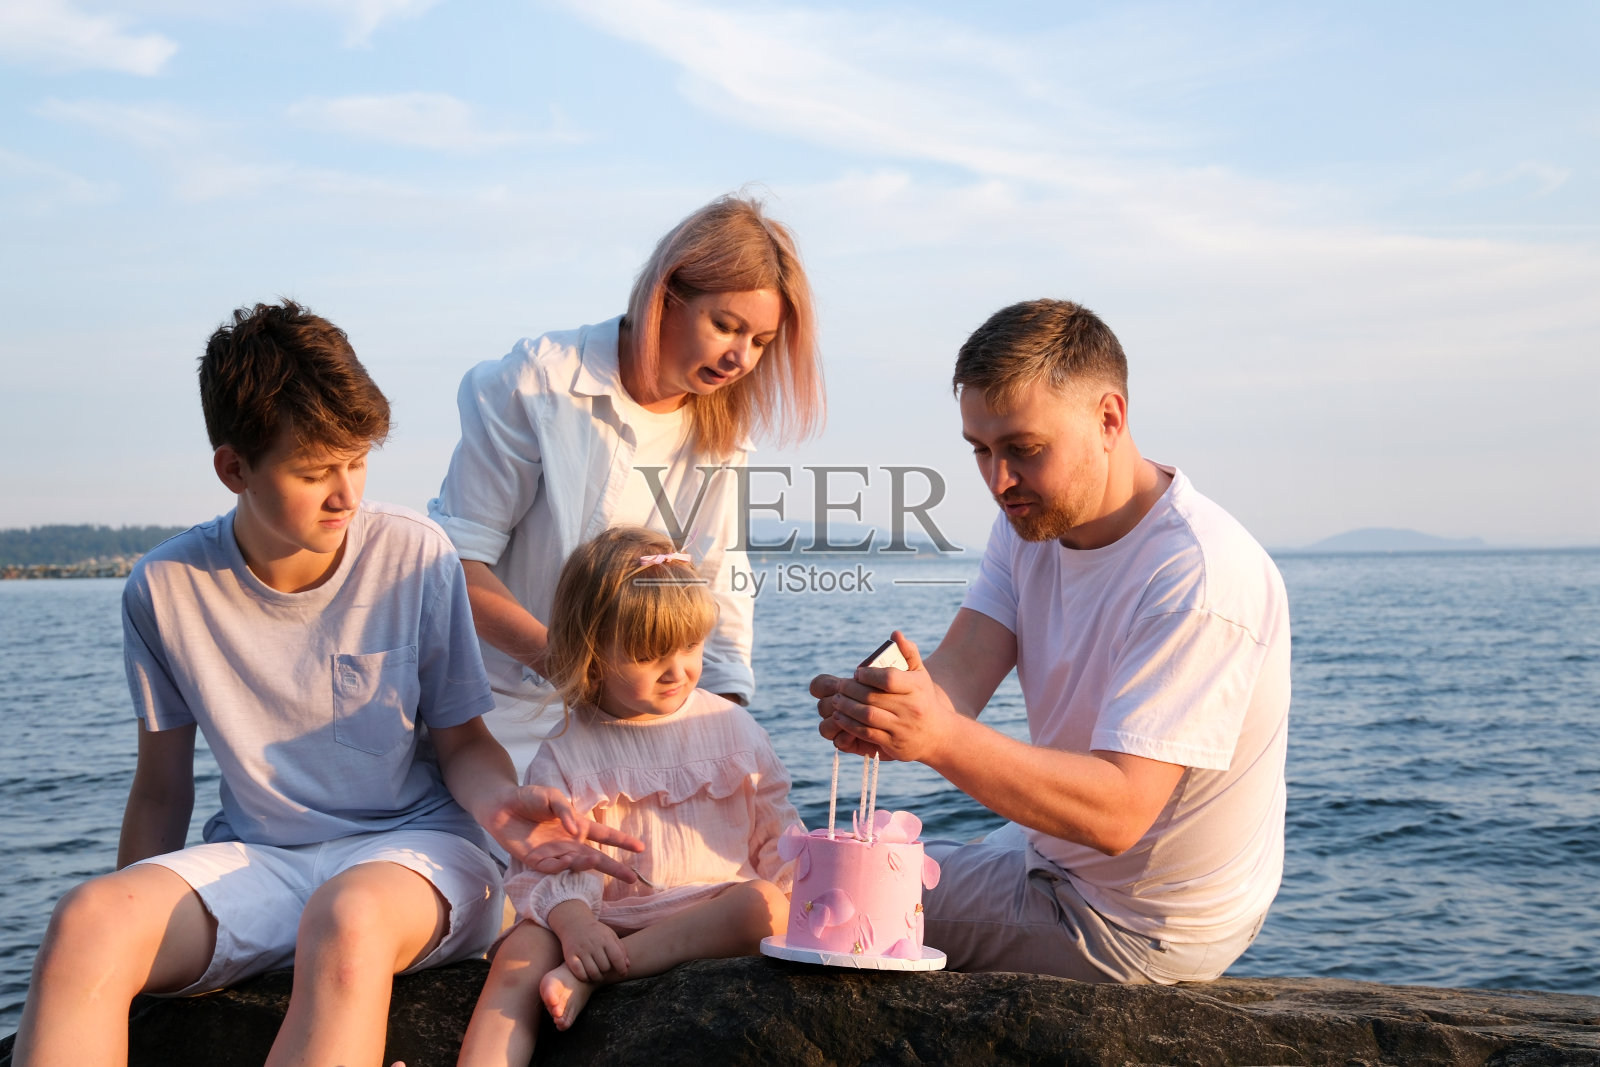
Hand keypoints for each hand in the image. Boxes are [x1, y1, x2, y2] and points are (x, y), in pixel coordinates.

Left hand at [485, 785, 644, 880]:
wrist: (501, 806)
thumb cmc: (529, 798)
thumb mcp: (552, 797)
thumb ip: (567, 812)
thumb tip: (578, 832)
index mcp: (579, 826)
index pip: (606, 835)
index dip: (623, 841)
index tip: (641, 848)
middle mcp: (571, 843)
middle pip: (598, 858)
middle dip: (615, 868)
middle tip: (632, 879)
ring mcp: (556, 854)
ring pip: (577, 865)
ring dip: (583, 864)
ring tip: (589, 858)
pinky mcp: (538, 862)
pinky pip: (554, 869)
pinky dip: (559, 866)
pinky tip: (561, 860)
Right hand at [549, 902, 629, 981]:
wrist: (574, 923)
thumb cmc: (596, 932)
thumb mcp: (610, 935)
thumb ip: (620, 950)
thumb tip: (627, 966)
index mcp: (605, 939)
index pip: (617, 957)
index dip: (622, 969)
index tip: (623, 973)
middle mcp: (593, 944)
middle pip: (605, 967)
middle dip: (607, 971)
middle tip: (605, 969)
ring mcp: (581, 950)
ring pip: (593, 972)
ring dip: (597, 977)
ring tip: (598, 974)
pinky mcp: (570, 956)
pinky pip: (579, 973)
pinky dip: (585, 978)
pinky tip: (587, 975)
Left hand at [808, 631, 960, 764]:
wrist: (936, 735)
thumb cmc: (923, 699)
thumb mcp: (920, 675)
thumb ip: (909, 652)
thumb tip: (895, 633)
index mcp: (917, 688)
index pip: (889, 678)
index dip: (868, 674)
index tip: (857, 672)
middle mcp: (911, 708)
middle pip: (873, 697)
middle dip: (851, 691)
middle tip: (839, 686)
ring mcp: (902, 727)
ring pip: (868, 716)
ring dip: (847, 708)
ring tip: (836, 701)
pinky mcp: (893, 744)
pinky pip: (867, 733)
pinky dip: (850, 725)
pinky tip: (841, 717)